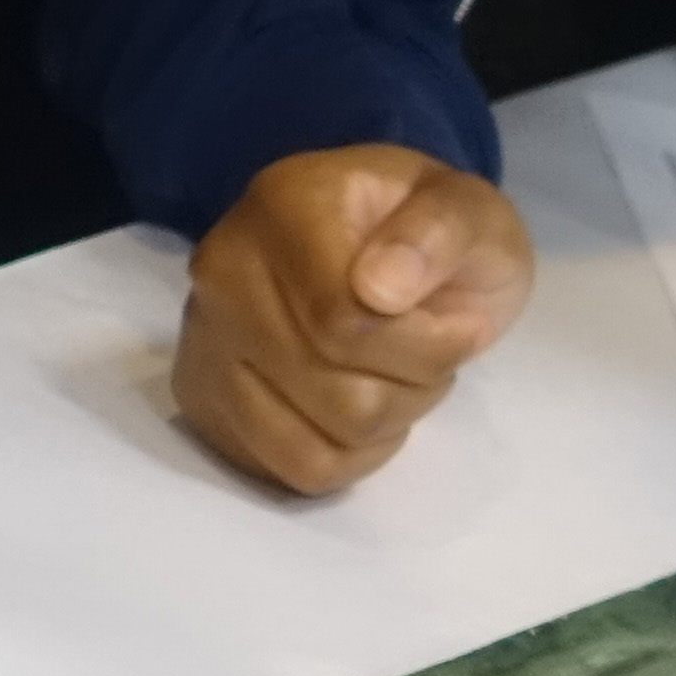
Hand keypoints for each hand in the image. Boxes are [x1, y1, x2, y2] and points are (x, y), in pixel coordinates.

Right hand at [175, 149, 533, 495]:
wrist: (392, 256)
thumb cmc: (436, 235)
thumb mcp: (470, 209)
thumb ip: (441, 231)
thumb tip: (380, 288)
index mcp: (284, 206)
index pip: (344, 324)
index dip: (424, 345)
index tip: (460, 324)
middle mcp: (223, 270)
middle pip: (338, 393)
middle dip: (415, 384)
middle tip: (429, 348)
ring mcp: (205, 340)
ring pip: (318, 441)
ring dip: (388, 422)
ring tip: (397, 371)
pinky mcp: (206, 401)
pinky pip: (296, 469)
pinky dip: (352, 458)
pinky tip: (365, 410)